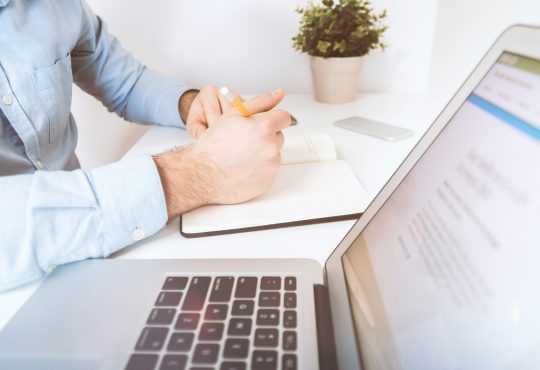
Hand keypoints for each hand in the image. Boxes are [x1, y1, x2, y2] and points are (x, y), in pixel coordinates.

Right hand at [155, 88, 289, 218]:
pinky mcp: (268, 180)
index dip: (272, 119)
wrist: (203, 174)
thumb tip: (279, 93)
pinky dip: (260, 168)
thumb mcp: (233, 114)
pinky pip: (269, 170)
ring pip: (274, 153)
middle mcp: (271, 146)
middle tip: (245, 140)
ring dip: (263, 152)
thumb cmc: (214, 144)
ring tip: (242, 154)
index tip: (264, 123)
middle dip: (266, 136)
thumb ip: (260, 102)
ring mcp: (271, 165)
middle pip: (279, 136)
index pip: (284, 117)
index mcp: (264, 127)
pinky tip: (243, 167)